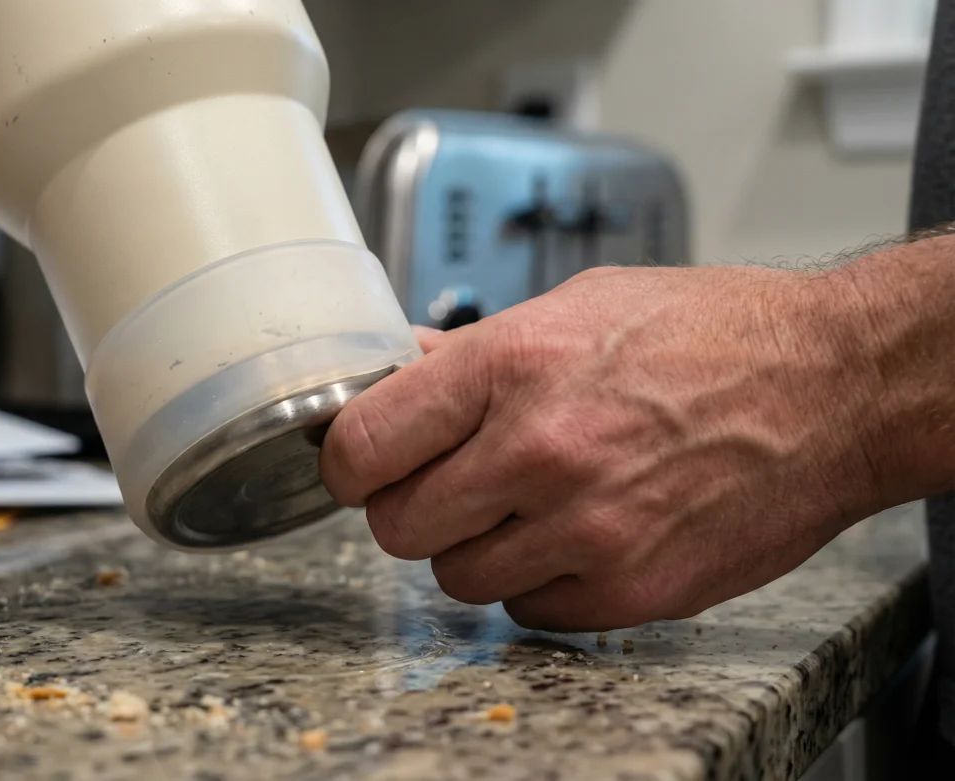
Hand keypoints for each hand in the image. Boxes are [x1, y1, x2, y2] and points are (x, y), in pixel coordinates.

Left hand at [320, 265, 890, 631]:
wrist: (833, 387)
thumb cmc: (711, 335)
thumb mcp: (576, 304)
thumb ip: (473, 351)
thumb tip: (397, 369)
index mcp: (512, 365)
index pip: (362, 446)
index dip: (348, 462)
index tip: (360, 465)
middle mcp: (539, 451)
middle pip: (396, 526)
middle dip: (408, 507)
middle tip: (448, 484)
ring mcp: (585, 529)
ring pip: (455, 579)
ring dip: (474, 550)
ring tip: (525, 506)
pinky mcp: (629, 589)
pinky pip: (527, 612)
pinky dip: (537, 584)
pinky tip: (575, 536)